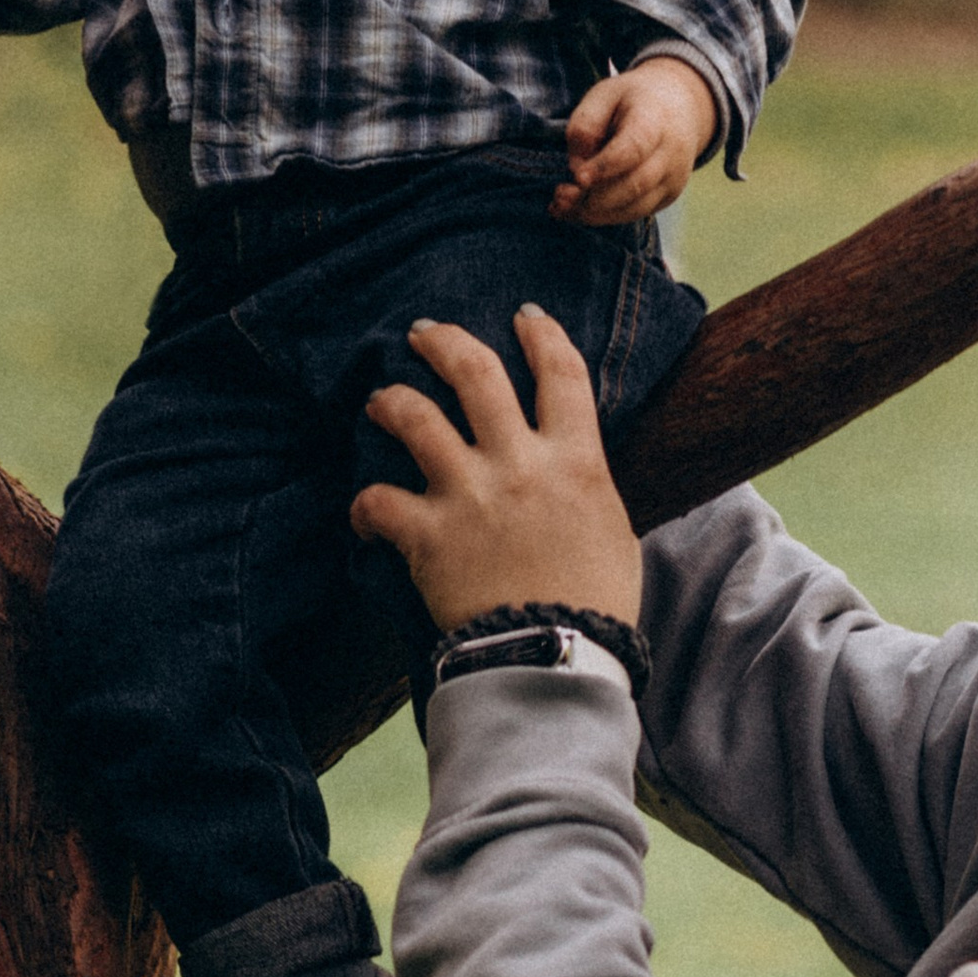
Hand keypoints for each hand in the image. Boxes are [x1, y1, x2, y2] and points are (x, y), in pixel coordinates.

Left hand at [352, 307, 642, 632]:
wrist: (557, 660)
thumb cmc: (596, 605)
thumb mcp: (614, 529)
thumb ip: (586, 487)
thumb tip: (572, 472)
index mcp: (576, 459)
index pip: (561, 372)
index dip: (542, 334)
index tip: (524, 316)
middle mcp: (520, 463)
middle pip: (476, 372)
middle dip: (444, 342)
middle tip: (423, 335)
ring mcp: (470, 495)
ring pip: (415, 417)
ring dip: (391, 401)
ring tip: (380, 399)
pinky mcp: (428, 535)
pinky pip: (377, 501)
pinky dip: (364, 505)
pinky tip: (364, 514)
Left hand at [553, 54, 716, 225]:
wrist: (681, 106)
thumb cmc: (634, 100)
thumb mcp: (604, 94)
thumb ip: (585, 125)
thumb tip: (577, 167)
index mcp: (655, 119)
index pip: (634, 148)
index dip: (605, 167)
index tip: (577, 178)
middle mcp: (672, 152)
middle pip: (635, 185)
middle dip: (594, 198)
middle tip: (560, 196)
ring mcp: (674, 178)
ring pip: (634, 207)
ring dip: (595, 213)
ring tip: (562, 207)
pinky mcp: (669, 196)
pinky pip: (635, 213)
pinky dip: (605, 217)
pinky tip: (578, 211)